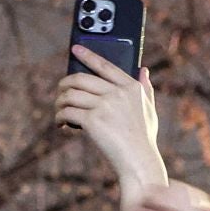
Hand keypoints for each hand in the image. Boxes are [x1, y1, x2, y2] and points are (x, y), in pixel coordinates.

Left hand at [55, 44, 165, 194]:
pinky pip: (67, 112)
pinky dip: (59, 118)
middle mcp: (118, 93)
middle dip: (65, 85)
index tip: (75, 49)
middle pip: (80, 79)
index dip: (88, 55)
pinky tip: (60, 124)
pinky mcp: (92, 120)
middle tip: (60, 94)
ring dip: (59, 103)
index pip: (105, 66)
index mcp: (131, 87)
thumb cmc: (143, 139)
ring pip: (70, 95)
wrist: (138, 161)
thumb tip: (144, 70)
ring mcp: (105, 106)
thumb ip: (146, 89)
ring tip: (59, 112)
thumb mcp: (149, 111)